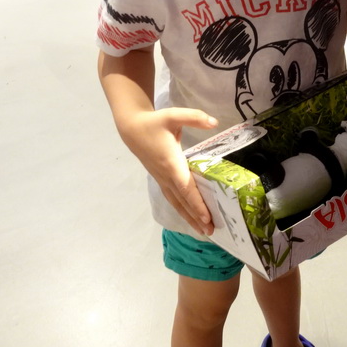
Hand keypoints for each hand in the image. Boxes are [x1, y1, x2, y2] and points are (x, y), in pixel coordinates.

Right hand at [120, 107, 218, 235]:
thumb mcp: (174, 115)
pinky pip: (173, 198)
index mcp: (171, 163)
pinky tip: (190, 217)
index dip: (196, 203)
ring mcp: (162, 179)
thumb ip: (194, 117)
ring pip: (176, 202)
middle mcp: (166, 175)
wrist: (132, 127)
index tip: (206, 217)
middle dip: (196, 217)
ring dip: (189, 217)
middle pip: (182, 201)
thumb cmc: (154, 122)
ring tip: (203, 231)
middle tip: (211, 231)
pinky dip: (182, 209)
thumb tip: (214, 122)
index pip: (185, 187)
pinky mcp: (160, 178)